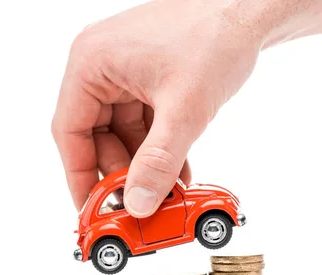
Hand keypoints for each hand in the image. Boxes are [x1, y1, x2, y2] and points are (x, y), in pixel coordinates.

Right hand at [52, 0, 260, 216]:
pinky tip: (176, 173)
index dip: (79, 174)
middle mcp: (103, 66)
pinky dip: (158, 148)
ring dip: (143, 164)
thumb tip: (138, 201)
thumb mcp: (184, 108)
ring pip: (123, 133)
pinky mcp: (149, 77)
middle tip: (137, 204)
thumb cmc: (215, 37)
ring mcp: (126, 71)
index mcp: (92, 63)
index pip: (69, 130)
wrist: (251, 9)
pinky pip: (145, 122)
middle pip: (97, 135)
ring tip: (162, 192)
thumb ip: (159, 159)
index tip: (91, 207)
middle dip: (120, 172)